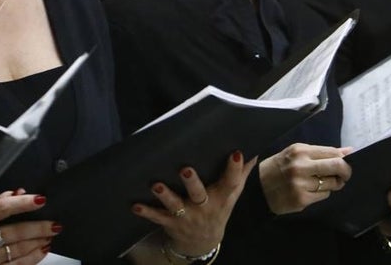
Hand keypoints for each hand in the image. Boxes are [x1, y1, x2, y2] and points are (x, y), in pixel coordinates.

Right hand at [0, 189, 55, 264]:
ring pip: (20, 249)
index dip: (24, 203)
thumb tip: (21, 192)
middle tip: (55, 224)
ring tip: (51, 234)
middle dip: (40, 227)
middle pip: (17, 231)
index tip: (41, 199)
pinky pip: (19, 264)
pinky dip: (35, 256)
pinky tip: (43, 249)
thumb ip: (1, 200)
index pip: (3, 208)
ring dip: (40, 241)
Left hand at [134, 151, 255, 256]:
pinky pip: (157, 218)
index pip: (232, 182)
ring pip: (176, 205)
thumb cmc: (218, 209)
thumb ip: (242, 172)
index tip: (236, 153)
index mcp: (222, 197)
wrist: (203, 242)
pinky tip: (135, 205)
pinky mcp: (171, 223)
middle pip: (200, 194)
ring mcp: (187, 216)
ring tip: (156, 185)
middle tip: (186, 169)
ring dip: (166, 196)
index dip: (235, 168)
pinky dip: (146, 212)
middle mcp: (205, 207)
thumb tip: (254, 148)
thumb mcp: (233, 194)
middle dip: (192, 183)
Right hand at [258, 142, 352, 213]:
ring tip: (319, 183)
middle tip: (344, 176)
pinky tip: (310, 191)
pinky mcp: (301, 199)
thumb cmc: (279, 168)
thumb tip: (349, 151)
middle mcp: (301, 166)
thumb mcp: (296, 154)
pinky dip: (322, 193)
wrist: (257, 188)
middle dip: (346, 172)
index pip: (333, 152)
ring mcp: (301, 184)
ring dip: (332, 184)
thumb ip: (321, 152)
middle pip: (337, 166)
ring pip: (332, 183)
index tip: (345, 163)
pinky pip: (324, 195)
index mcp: (300, 150)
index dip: (344, 159)